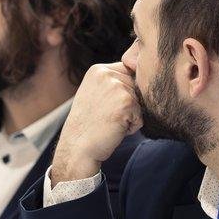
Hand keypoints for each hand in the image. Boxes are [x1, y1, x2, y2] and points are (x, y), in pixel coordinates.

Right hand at [52, 62, 142, 182]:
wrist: (77, 148)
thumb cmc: (88, 126)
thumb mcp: (95, 94)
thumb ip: (113, 82)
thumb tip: (141, 76)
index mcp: (98, 70)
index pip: (128, 73)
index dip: (123, 94)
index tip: (104, 107)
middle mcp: (106, 74)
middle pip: (137, 86)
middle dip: (128, 104)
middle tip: (106, 116)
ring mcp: (116, 87)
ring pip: (141, 101)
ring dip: (130, 116)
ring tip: (109, 122)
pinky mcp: (126, 102)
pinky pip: (142, 116)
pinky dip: (132, 127)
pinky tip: (114, 128)